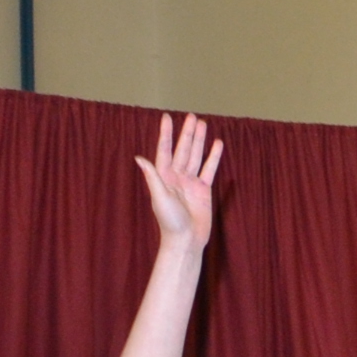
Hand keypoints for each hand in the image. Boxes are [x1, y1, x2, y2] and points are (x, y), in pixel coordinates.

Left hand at [136, 113, 222, 250]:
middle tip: (192, 117)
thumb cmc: (169, 221)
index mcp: (164, 177)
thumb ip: (153, 177)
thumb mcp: (159, 198)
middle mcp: (177, 177)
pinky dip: (213, 157)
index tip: (167, 118)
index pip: (164, 150)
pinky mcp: (203, 190)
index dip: (165, 134)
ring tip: (203, 125)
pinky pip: (209, 169)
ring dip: (199, 141)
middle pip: (183, 150)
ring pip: (196, 156)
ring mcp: (191, 183)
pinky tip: (217, 145)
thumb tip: (140, 158)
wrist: (186, 240)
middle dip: (187, 133)